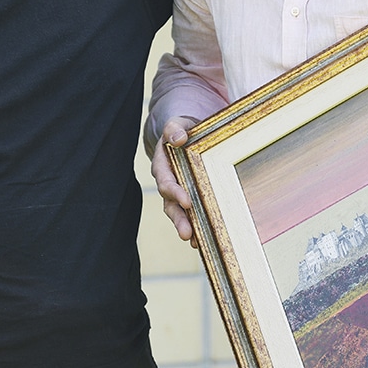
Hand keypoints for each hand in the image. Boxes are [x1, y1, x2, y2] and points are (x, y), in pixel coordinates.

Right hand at [151, 118, 197, 248]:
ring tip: (195, 242)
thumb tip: (179, 138)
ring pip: (178, 214)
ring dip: (186, 227)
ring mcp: (177, 194)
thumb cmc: (184, 130)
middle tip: (187, 233)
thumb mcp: (178, 125)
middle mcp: (168, 183)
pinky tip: (204, 241)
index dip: (175, 192)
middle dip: (178, 219)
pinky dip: (196, 228)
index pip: (167, 181)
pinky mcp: (188, 200)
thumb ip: (175, 129)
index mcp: (163, 165)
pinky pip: (190, 215)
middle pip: (170, 204)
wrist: (187, 136)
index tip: (186, 201)